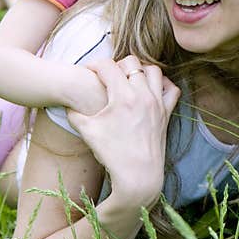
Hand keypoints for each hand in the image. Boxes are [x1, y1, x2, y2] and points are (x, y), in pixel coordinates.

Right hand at [67, 56, 180, 206]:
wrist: (138, 176)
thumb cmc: (111, 154)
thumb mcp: (87, 131)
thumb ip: (74, 114)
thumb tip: (67, 105)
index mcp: (123, 96)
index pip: (107, 66)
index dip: (93, 65)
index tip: (88, 71)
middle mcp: (143, 95)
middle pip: (131, 62)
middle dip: (117, 64)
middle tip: (108, 76)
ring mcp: (157, 103)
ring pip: (154, 70)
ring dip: (140, 70)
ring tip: (129, 79)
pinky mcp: (166, 113)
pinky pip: (171, 89)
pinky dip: (162, 84)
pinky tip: (150, 90)